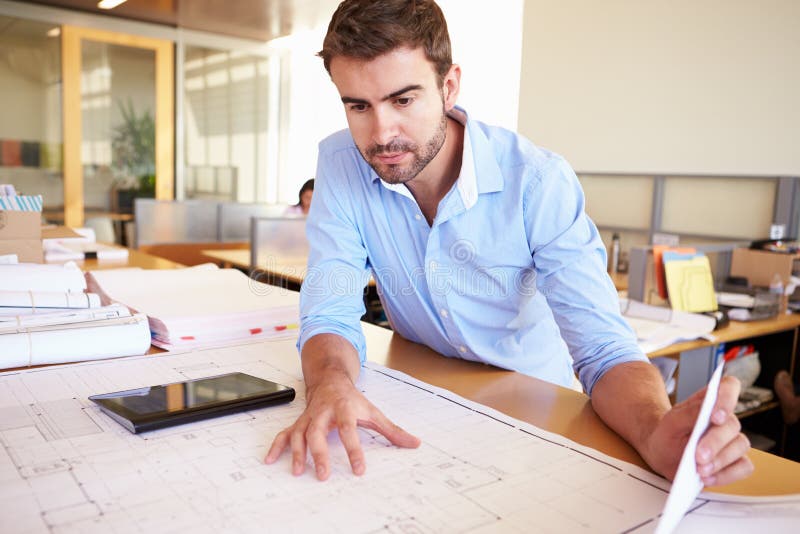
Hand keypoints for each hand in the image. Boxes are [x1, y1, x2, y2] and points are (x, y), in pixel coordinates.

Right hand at [264, 371, 420, 480]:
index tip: (359, 469)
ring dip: (296, 452)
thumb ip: (392, 430)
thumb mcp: (374, 411)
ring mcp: (309, 417)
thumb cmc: (352, 399)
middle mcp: (324, 412)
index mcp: (345, 409)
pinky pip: (285, 433)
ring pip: (299, 433)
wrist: (330, 380)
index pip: (349, 430)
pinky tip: (271, 459)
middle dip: (319, 453)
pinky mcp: (299, 422)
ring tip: (298, 471)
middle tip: (323, 475)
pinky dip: (277, 446)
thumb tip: (414, 443)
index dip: (354, 450)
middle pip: (318, 432)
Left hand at [642, 375, 752, 485]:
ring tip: (700, 470)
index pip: (729, 387)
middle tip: (699, 456)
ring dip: (720, 461)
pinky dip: (727, 475)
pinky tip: (707, 478)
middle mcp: (725, 419)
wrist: (661, 454)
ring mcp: (732, 440)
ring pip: (740, 446)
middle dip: (715, 442)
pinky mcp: (736, 461)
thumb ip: (689, 413)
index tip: (715, 417)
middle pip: (733, 425)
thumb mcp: (670, 422)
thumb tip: (707, 408)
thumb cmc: (667, 434)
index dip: (727, 398)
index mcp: (710, 401)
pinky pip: (743, 467)